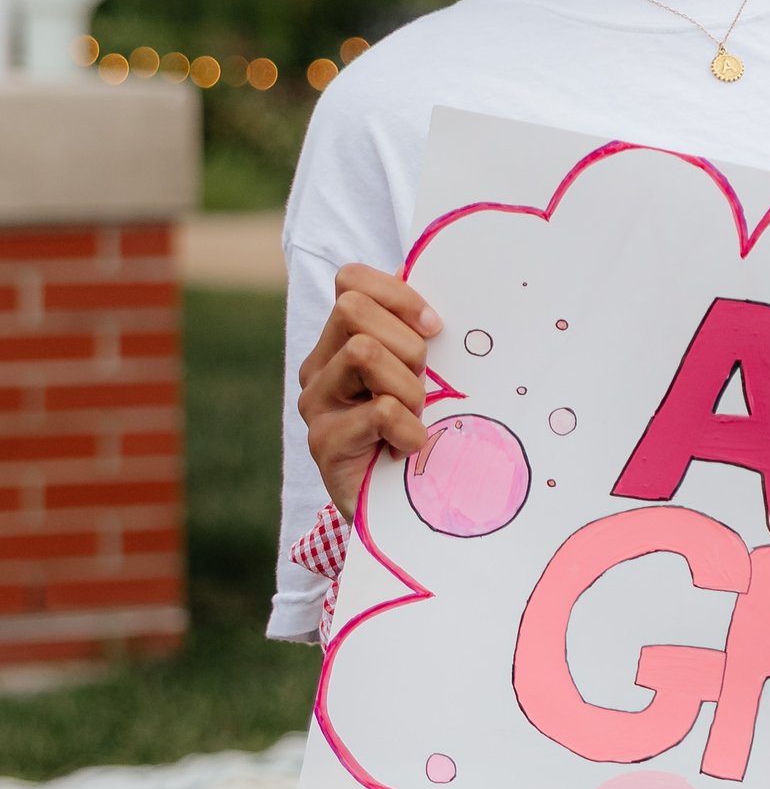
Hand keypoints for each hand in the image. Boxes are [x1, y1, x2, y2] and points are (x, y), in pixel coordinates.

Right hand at [299, 265, 441, 517]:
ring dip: (408, 387)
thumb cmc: (418, 432)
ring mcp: (317, 405)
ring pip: (364, 351)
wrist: (400, 507)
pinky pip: (380, 411)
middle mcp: (319, 368)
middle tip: (422, 387)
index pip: (351, 281)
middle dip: (406, 344)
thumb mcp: (421, 375)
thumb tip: (432, 287)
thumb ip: (417, 335)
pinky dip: (409, 429)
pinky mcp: (325, 443)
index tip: (435, 328)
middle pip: (354, 309)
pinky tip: (410, 447)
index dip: (399, 296)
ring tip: (415, 418)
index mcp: (340, 342)